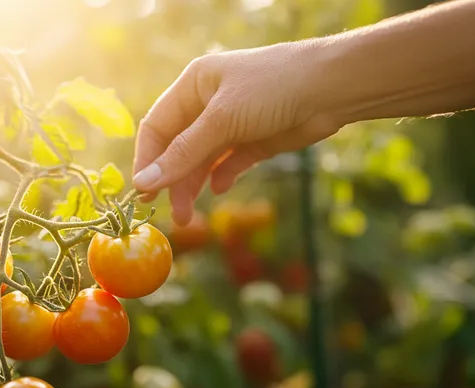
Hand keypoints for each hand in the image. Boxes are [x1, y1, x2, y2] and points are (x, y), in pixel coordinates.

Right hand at [132, 41, 341, 224]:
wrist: (331, 88)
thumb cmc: (270, 88)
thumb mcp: (221, 120)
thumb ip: (183, 154)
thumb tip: (144, 181)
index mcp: (193, 86)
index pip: (157, 127)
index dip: (147, 159)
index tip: (143, 191)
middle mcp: (208, 103)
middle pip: (178, 148)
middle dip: (172, 179)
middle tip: (170, 212)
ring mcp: (232, 123)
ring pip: (202, 160)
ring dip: (193, 186)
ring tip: (189, 216)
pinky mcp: (254, 141)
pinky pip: (228, 164)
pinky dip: (222, 178)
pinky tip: (220, 188)